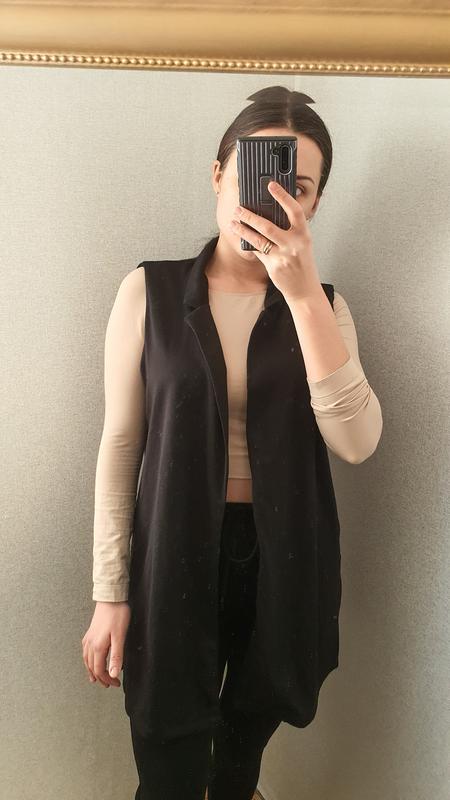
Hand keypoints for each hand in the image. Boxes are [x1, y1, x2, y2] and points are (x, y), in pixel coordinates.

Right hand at [81, 601, 130, 687]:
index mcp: (97, 647)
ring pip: (87, 660)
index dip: (107, 680)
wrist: (111, 598)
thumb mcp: (120, 637)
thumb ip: (116, 657)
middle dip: (101, 678)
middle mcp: (90, 644)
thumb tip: (113, 674)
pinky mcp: (90, 633)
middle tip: (110, 683)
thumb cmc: (117, 615)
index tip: (116, 683)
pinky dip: (88, 661)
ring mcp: (88, 638)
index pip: (99, 670)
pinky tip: (91, 660)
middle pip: (92, 667)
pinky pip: (86, 652)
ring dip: (92, 671)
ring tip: (97, 678)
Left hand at [228, 181, 321, 301]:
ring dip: (243, 229)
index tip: (271, 185)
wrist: (305, 289)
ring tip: (233, 221)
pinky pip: (257, 251)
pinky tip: (241, 235)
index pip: (294, 211)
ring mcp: (282, 256)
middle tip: (239, 208)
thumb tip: (270, 213)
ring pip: (258, 239)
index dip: (283, 196)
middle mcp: (294, 244)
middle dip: (250, 215)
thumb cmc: (303, 263)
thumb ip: (291, 230)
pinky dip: (248, 242)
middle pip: (268, 226)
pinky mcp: (273, 266)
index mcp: (304, 235)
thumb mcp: (302, 243)